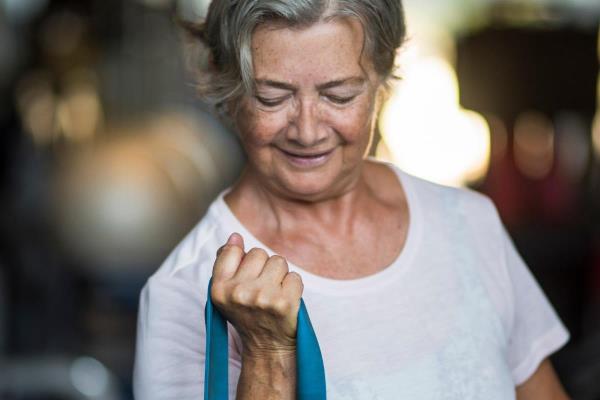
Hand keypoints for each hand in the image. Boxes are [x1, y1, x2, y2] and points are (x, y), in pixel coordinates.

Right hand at [210, 232, 303, 359]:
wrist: (267, 346)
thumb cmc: (248, 314)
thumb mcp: (227, 292)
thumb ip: (226, 262)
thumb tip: (235, 236)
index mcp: (219, 289)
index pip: (232, 250)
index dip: (243, 259)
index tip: (246, 276)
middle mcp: (238, 293)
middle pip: (258, 253)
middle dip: (264, 266)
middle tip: (262, 289)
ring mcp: (261, 297)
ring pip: (279, 261)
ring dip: (280, 275)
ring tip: (274, 293)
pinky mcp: (283, 303)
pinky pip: (295, 277)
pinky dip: (293, 287)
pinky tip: (285, 300)